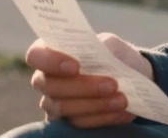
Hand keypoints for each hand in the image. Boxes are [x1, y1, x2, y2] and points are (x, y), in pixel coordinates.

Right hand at [25, 33, 153, 127]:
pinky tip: (124, 111)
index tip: (75, 66)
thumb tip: (98, 58)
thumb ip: (101, 47)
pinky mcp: (67, 123)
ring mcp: (53, 104)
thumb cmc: (114, 55)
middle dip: (85, 87)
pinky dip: (105, 117)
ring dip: (97, 104)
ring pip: (65, 109)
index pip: (36, 55)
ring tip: (123, 100)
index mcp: (50, 52)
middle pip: (52, 87)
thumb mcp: (110, 44)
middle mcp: (46, 79)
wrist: (131, 76)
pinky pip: (80, 124)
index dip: (51, 61)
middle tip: (113, 85)